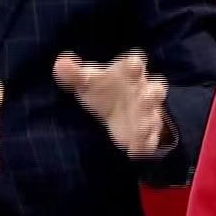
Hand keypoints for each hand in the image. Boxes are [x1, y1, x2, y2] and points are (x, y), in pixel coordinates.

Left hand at [55, 52, 169, 155]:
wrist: (118, 106)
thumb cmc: (104, 88)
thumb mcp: (87, 80)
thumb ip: (74, 74)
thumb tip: (59, 64)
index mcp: (129, 73)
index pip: (135, 63)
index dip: (134, 65)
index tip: (133, 65)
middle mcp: (144, 90)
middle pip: (156, 89)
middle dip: (150, 94)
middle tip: (143, 98)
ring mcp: (148, 111)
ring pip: (155, 115)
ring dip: (149, 122)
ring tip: (139, 131)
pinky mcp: (148, 131)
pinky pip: (151, 139)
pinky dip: (145, 145)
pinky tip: (134, 152)